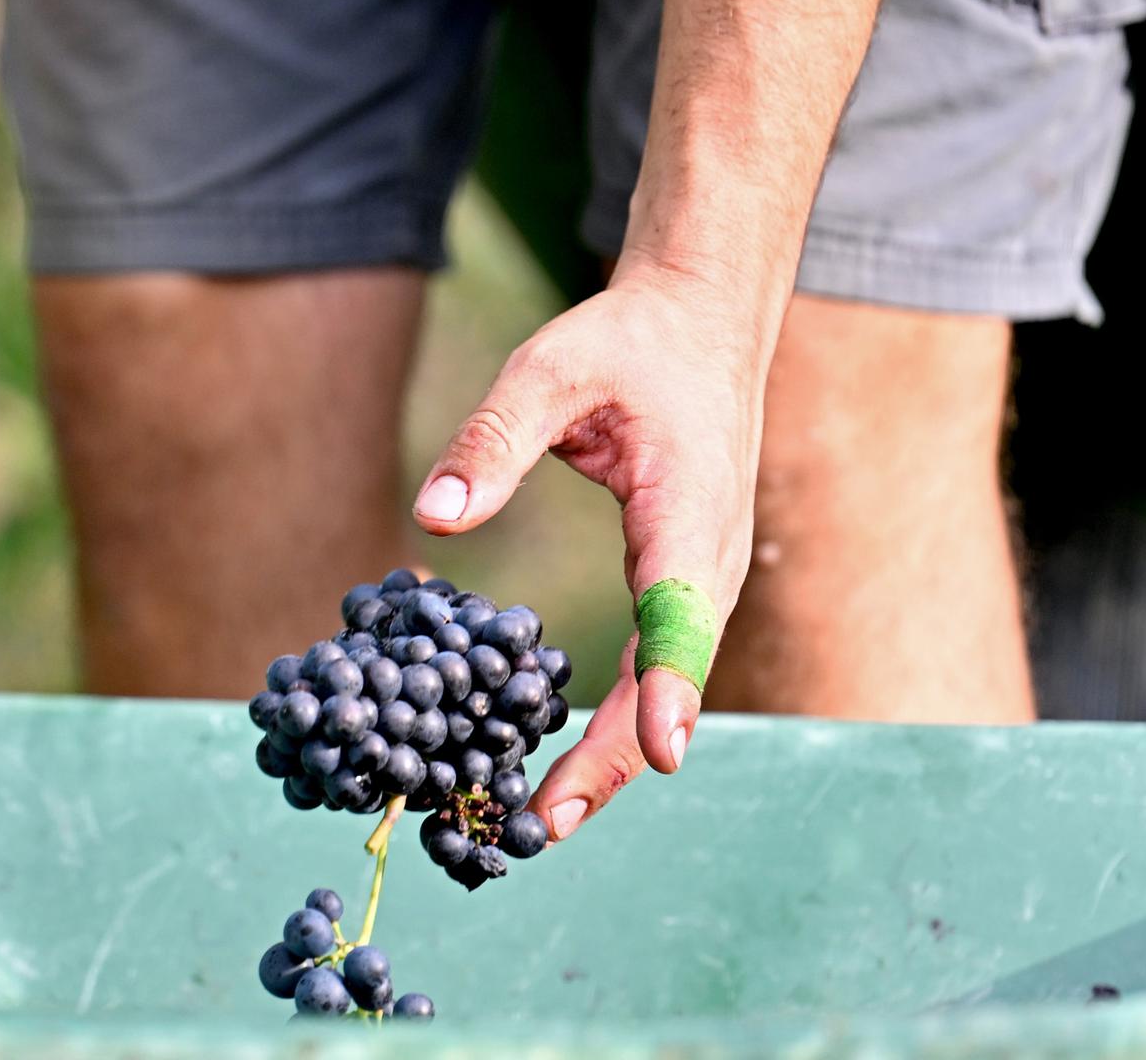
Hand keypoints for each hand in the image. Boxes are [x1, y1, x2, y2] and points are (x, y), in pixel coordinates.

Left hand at [412, 267, 771, 841]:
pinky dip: (613, 721)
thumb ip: (492, 439)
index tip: (657, 756)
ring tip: (541, 818)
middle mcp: (713, 560)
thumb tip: (432, 517)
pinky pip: (655, 666)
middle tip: (543, 822)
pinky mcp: (686, 587)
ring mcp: (706, 580)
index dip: (668, 687)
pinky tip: (560, 764)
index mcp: (690, 509)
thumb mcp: (550, 371)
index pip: (683, 612)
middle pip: (673, 678)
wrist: (704, 323)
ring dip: (611, 755)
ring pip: (666, 685)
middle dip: (613, 757)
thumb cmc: (629, 343)